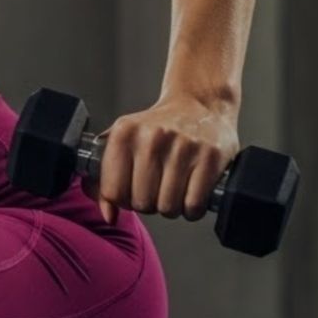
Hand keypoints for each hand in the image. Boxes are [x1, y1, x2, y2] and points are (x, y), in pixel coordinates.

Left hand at [83, 93, 240, 225]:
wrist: (198, 102)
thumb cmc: (159, 126)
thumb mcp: (125, 138)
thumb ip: (108, 174)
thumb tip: (108, 215)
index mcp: (124, 133)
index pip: (113, 190)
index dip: (122, 200)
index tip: (130, 193)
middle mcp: (151, 138)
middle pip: (141, 203)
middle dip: (149, 204)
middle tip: (156, 190)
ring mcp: (182, 147)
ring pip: (168, 207)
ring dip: (172, 208)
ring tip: (174, 190)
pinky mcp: (210, 158)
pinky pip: (194, 205)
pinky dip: (192, 209)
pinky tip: (191, 193)